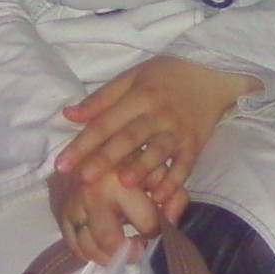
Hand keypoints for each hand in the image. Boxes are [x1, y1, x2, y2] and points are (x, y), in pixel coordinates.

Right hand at [47, 167, 177, 266]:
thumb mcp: (157, 168)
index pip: (146, 224)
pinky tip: (103, 246)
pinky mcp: (59, 211)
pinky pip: (73, 246)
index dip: (156, 231)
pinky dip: (89, 253)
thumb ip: (174, 195)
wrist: (90, 139)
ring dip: (110, 257)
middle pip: (111, 242)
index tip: (156, 230)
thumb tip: (171, 224)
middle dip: (130, 252)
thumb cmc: (129, 154)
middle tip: (139, 247)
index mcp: (118, 182)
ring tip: (123, 249)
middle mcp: (91, 195)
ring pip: (90, 249)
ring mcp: (72, 205)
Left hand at [55, 55, 259, 208]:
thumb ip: (101, 99)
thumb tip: (69, 115)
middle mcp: (158, 114)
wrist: (212, 76)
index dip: (83, 143)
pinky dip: (173, 182)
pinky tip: (159, 197)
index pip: (106, 122)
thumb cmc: (165, 76)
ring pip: (157, 151)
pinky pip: (184, 165)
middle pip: (129, 137)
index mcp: (139, 95)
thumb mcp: (132, 77)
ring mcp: (178, 130)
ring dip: (141, 168)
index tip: (62, 164)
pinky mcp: (195, 144)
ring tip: (124, 185)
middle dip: (106, 158)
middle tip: (85, 178)